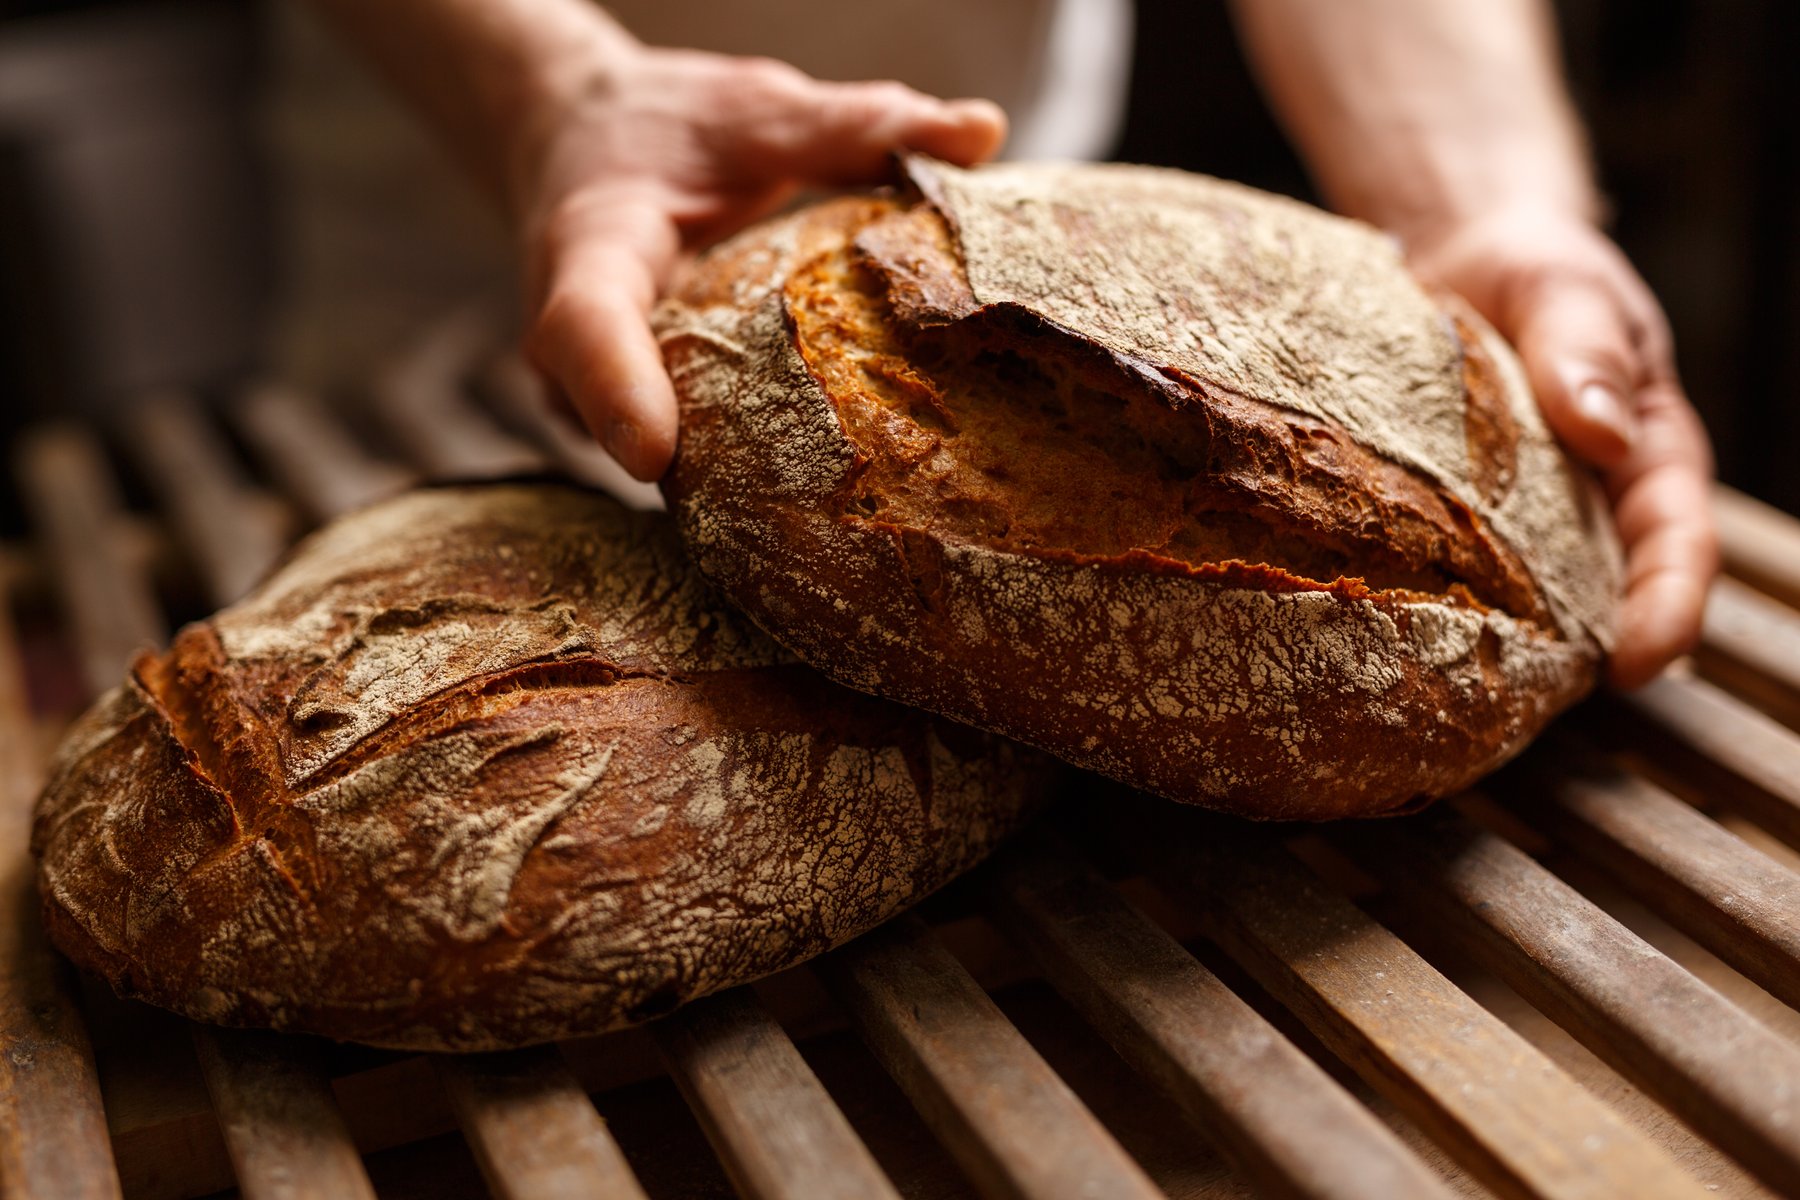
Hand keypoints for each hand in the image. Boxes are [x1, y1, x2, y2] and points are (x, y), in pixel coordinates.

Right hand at [512, 45, 1005, 479]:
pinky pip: (675, 460)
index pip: (585, 323)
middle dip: (698, 468)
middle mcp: (568, 342)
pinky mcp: (620, 422)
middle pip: (613, 420)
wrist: (574, 142)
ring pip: (649, 457)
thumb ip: (858, 125)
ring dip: (731, 484)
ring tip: (842, 518)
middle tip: (808, 522)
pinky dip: (742, 471)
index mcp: (589, 245)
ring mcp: (585, 395)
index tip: (650, 453)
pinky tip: (833, 491)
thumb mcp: (757, 110)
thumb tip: (982, 132)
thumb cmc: (667, 127)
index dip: (614, 389)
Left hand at [1408, 208, 1718, 687]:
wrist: (1461, 256)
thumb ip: (1584, 345)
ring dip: (1499, 644)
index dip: (1666, 611)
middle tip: (1530, 703)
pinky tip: (1380, 623)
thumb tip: (1601, 430)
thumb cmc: (1534, 270)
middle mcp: (1589, 498)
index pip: (1676, 545)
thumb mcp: (1566, 285)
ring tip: (1451, 691)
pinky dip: (1423, 597)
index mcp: (1645, 452)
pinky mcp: (1454, 513)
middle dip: (1577, 656)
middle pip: (1602, 595)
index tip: (1639, 664)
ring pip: (1523, 598)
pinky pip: (1445, 567)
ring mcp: (1520, 514)